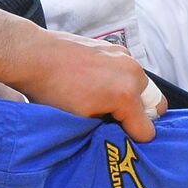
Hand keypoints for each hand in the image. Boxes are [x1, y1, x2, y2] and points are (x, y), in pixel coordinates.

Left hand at [10, 30, 166, 142]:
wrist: (33, 55)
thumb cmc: (52, 91)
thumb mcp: (81, 121)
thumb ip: (109, 130)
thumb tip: (119, 136)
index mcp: (126, 93)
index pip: (148, 130)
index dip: (133, 139)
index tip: (117, 138)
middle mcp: (132, 71)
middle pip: (153, 104)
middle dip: (137, 116)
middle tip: (113, 122)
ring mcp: (124, 55)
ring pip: (141, 86)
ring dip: (129, 98)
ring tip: (102, 102)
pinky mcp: (114, 47)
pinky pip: (127, 71)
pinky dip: (119, 81)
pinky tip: (94, 85)